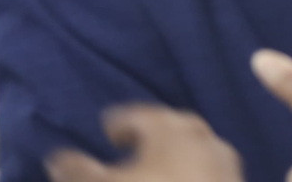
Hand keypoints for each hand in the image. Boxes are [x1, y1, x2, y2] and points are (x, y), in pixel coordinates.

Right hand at [45, 105, 242, 181]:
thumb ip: (78, 171)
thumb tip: (56, 159)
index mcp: (170, 130)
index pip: (141, 115)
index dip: (121, 121)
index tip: (109, 128)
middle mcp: (202, 139)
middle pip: (174, 126)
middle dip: (151, 132)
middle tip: (129, 143)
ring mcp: (224, 162)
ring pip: (196, 148)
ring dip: (174, 152)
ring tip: (152, 167)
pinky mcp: (236, 181)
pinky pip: (210, 170)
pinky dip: (192, 170)